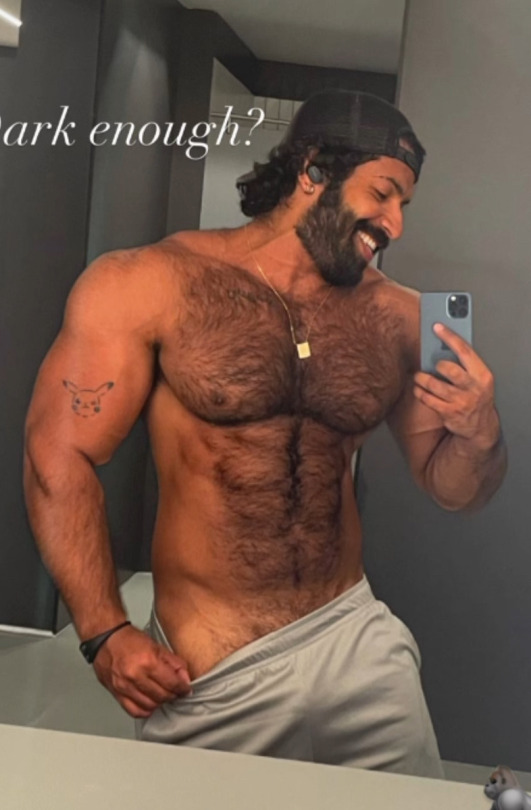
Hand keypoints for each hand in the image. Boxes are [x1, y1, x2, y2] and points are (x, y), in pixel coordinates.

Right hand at [93, 624, 191, 717]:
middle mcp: (135, 676)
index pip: (172, 683)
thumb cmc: (130, 640)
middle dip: (173, 695)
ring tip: (163, 695)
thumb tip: (185, 679)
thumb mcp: (157, 646)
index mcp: (148, 661)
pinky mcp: (116, 693)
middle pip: (162, 696)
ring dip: (160, 702)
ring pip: (150, 706)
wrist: (106, 639)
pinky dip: (145, 710)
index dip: (183, 688)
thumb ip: (174, 663)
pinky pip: (134, 711)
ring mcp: (124, 687)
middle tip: (175, 691)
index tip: (185, 689)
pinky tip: (150, 703)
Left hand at [413, 323, 499, 448]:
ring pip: (435, 385)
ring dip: (422, 379)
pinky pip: (428, 399)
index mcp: (482, 375)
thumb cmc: (476, 396)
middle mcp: (473, 388)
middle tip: (433, 364)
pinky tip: (418, 389)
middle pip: (450, 370)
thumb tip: (441, 345)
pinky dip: (420, 393)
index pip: (465, 351)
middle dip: (438, 364)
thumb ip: (465, 364)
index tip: (437, 327)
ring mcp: (461, 402)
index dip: (450, 337)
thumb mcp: (478, 379)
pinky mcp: (449, 413)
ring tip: (418, 376)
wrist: (480, 426)